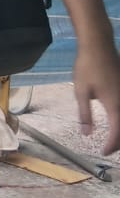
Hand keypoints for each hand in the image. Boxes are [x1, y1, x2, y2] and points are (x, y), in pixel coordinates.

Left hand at [72, 38, 119, 154]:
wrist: (98, 44)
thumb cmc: (87, 66)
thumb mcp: (81, 92)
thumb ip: (85, 115)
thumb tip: (87, 134)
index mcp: (115, 105)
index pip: (117, 132)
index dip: (111, 145)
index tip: (103, 152)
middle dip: (119, 141)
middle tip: (109, 150)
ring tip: (114, 139)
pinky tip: (117, 121)